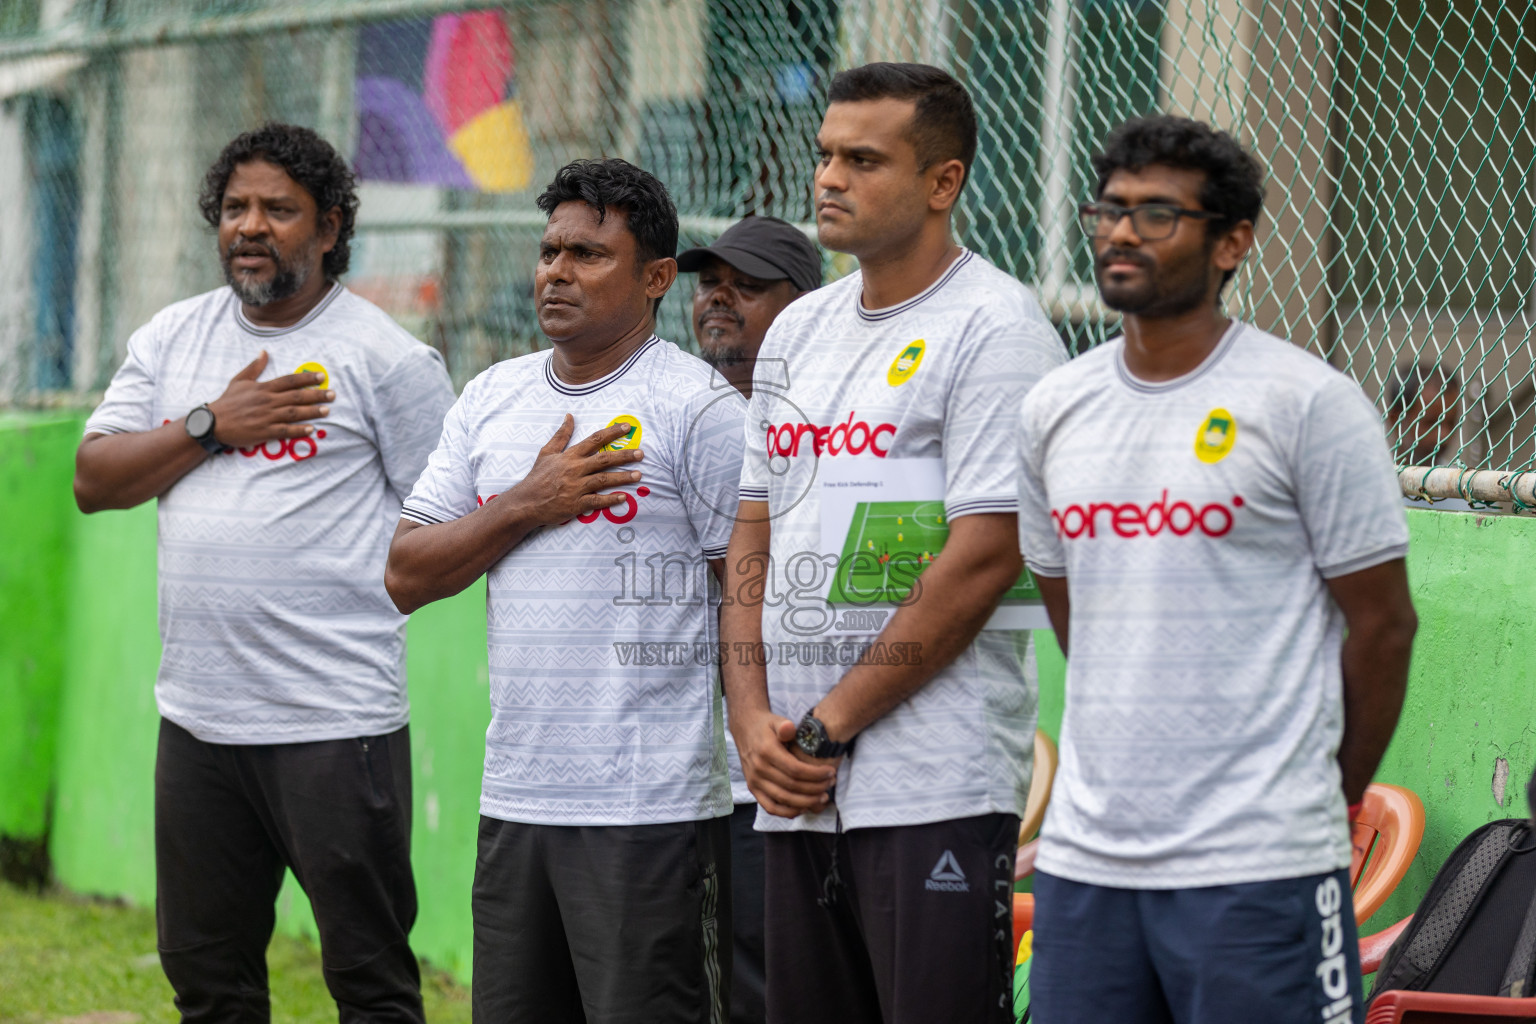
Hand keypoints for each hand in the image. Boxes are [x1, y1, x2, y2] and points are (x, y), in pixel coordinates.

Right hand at [207, 351, 333, 446]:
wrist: (212, 422)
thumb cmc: (227, 402)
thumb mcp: (239, 380)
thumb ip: (254, 367)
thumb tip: (264, 352)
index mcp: (263, 388)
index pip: (289, 380)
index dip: (307, 378)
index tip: (322, 377)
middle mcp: (267, 401)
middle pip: (296, 396)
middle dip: (317, 395)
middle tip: (333, 394)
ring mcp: (266, 417)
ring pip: (294, 413)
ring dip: (312, 412)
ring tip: (327, 410)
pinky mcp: (263, 431)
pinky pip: (284, 431)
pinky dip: (298, 430)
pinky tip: (311, 429)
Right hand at [503, 415, 644, 526]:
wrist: (525, 502)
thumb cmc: (538, 477)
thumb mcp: (547, 452)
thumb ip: (561, 435)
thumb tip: (569, 416)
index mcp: (569, 456)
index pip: (594, 440)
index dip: (612, 432)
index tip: (628, 427)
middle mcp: (574, 469)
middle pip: (603, 459)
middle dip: (624, 455)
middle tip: (641, 454)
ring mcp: (575, 487)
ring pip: (603, 480)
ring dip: (622, 477)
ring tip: (639, 474)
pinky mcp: (575, 504)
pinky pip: (596, 501)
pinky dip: (610, 499)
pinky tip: (624, 497)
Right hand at [735, 710, 836, 817]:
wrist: (745, 730)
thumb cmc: (766, 727)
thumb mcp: (776, 721)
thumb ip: (784, 725)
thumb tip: (789, 728)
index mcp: (766, 751)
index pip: (795, 769)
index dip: (815, 774)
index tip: (830, 772)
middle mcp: (758, 769)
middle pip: (792, 786)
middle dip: (815, 788)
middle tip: (831, 784)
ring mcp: (754, 781)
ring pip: (784, 799)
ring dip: (806, 802)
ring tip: (823, 797)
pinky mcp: (753, 789)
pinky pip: (770, 807)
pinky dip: (788, 812)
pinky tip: (804, 808)